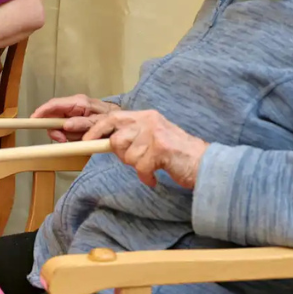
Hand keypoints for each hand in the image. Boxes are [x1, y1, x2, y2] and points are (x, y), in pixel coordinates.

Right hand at [32, 94, 120, 142]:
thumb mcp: (98, 123)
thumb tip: (65, 125)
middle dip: (55, 129)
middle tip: (61, 139)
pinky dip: (70, 136)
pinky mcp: (77, 120)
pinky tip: (78, 138)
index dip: (41, 111)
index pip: (54, 104)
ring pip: (59, 125)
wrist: (123, 122)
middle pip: (54, 116)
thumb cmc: (112, 119)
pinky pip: (67, 129)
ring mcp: (75, 112)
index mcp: (79, 102)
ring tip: (76, 139)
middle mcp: (75, 105)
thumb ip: (82, 124)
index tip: (33, 120)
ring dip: (65, 134)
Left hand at [82, 109, 207, 188]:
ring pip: (128, 156)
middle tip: (139, 160)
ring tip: (153, 165)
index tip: (86, 141)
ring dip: (138, 166)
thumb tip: (108, 142)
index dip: (97, 129)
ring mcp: (155, 134)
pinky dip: (147, 177)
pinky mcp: (160, 150)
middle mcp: (150, 121)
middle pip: (117, 140)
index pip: (113, 117)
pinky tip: (155, 176)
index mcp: (146, 116)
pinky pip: (140, 168)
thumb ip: (134, 135)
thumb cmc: (178, 154)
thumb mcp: (154, 137)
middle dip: (123, 155)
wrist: (205, 163)